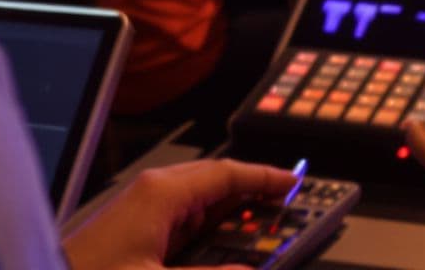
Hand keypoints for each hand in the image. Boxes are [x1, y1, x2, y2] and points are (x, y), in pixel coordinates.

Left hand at [61, 159, 295, 269]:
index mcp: (162, 193)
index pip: (227, 174)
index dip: (264, 178)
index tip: (292, 183)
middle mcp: (153, 193)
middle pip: (216, 185)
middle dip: (251, 197)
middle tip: (283, 211)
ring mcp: (141, 210)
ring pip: (199, 204)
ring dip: (229, 217)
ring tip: (258, 234)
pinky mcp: (132, 229)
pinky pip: (181, 222)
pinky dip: (206, 231)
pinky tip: (218, 250)